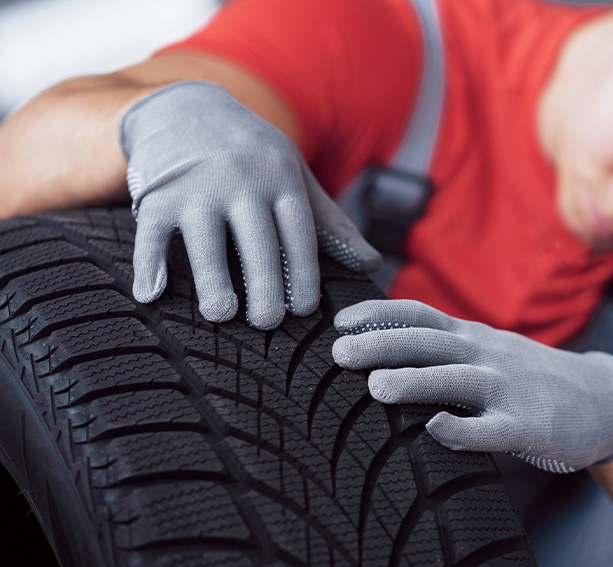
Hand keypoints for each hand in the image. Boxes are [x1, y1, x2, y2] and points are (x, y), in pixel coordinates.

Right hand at [119, 81, 380, 326]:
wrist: (186, 107)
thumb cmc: (252, 155)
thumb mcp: (294, 175)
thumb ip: (330, 221)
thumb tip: (373, 263)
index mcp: (280, 178)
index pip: (298, 231)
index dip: (303, 272)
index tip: (304, 309)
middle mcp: (240, 180)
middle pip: (257, 240)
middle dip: (264, 284)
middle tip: (268, 322)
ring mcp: (196, 186)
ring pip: (206, 240)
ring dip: (212, 280)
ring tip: (222, 314)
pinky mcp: (157, 194)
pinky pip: (151, 233)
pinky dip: (148, 264)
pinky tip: (151, 295)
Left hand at [332, 299, 612, 472]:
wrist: (600, 400)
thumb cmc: (524, 378)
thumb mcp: (484, 351)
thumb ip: (441, 350)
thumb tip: (377, 352)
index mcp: (470, 337)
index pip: (419, 315)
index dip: (379, 315)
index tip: (339, 322)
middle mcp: (485, 355)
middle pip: (430, 343)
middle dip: (383, 345)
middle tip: (339, 353)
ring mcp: (508, 389)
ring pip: (457, 381)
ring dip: (416, 382)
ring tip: (376, 387)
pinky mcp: (528, 426)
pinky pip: (492, 429)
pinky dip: (463, 429)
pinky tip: (435, 430)